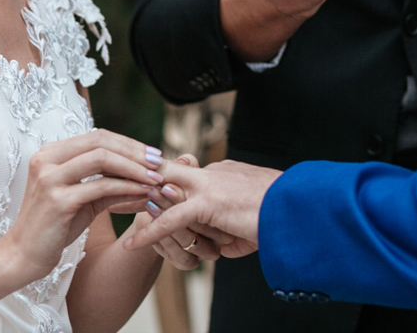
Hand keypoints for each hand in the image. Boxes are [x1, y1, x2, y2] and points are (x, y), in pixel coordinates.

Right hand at [1, 129, 162, 284]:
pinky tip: (142, 193)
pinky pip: (100, 186)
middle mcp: (46, 158)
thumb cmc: (55, 227)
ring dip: (134, 167)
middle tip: (160, 162)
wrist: (23, 257)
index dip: (128, 143)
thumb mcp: (85, 199)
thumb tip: (149, 177)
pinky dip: (126, 187)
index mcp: (51, 153)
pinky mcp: (57, 199)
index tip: (153, 155)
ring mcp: (49, 177)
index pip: (97, 136)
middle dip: (135, 151)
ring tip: (156, 178)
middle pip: (100, 141)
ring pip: (101, 158)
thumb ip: (111, 183)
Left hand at [123, 159, 280, 256]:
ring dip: (147, 211)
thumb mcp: (248, 219)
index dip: (159, 185)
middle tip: (117, 193)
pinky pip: (173, 218)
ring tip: (128, 222)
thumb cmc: (280, 215)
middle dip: (140, 186)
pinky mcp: (209, 203)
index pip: (182, 177)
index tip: (138, 188)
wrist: (300, 209)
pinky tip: (134, 242)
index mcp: (221, 173)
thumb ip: (227, 226)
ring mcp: (209, 185)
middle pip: (166, 178)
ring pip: (167, 197)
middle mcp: (212, 174)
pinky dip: (152, 231)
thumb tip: (219, 244)